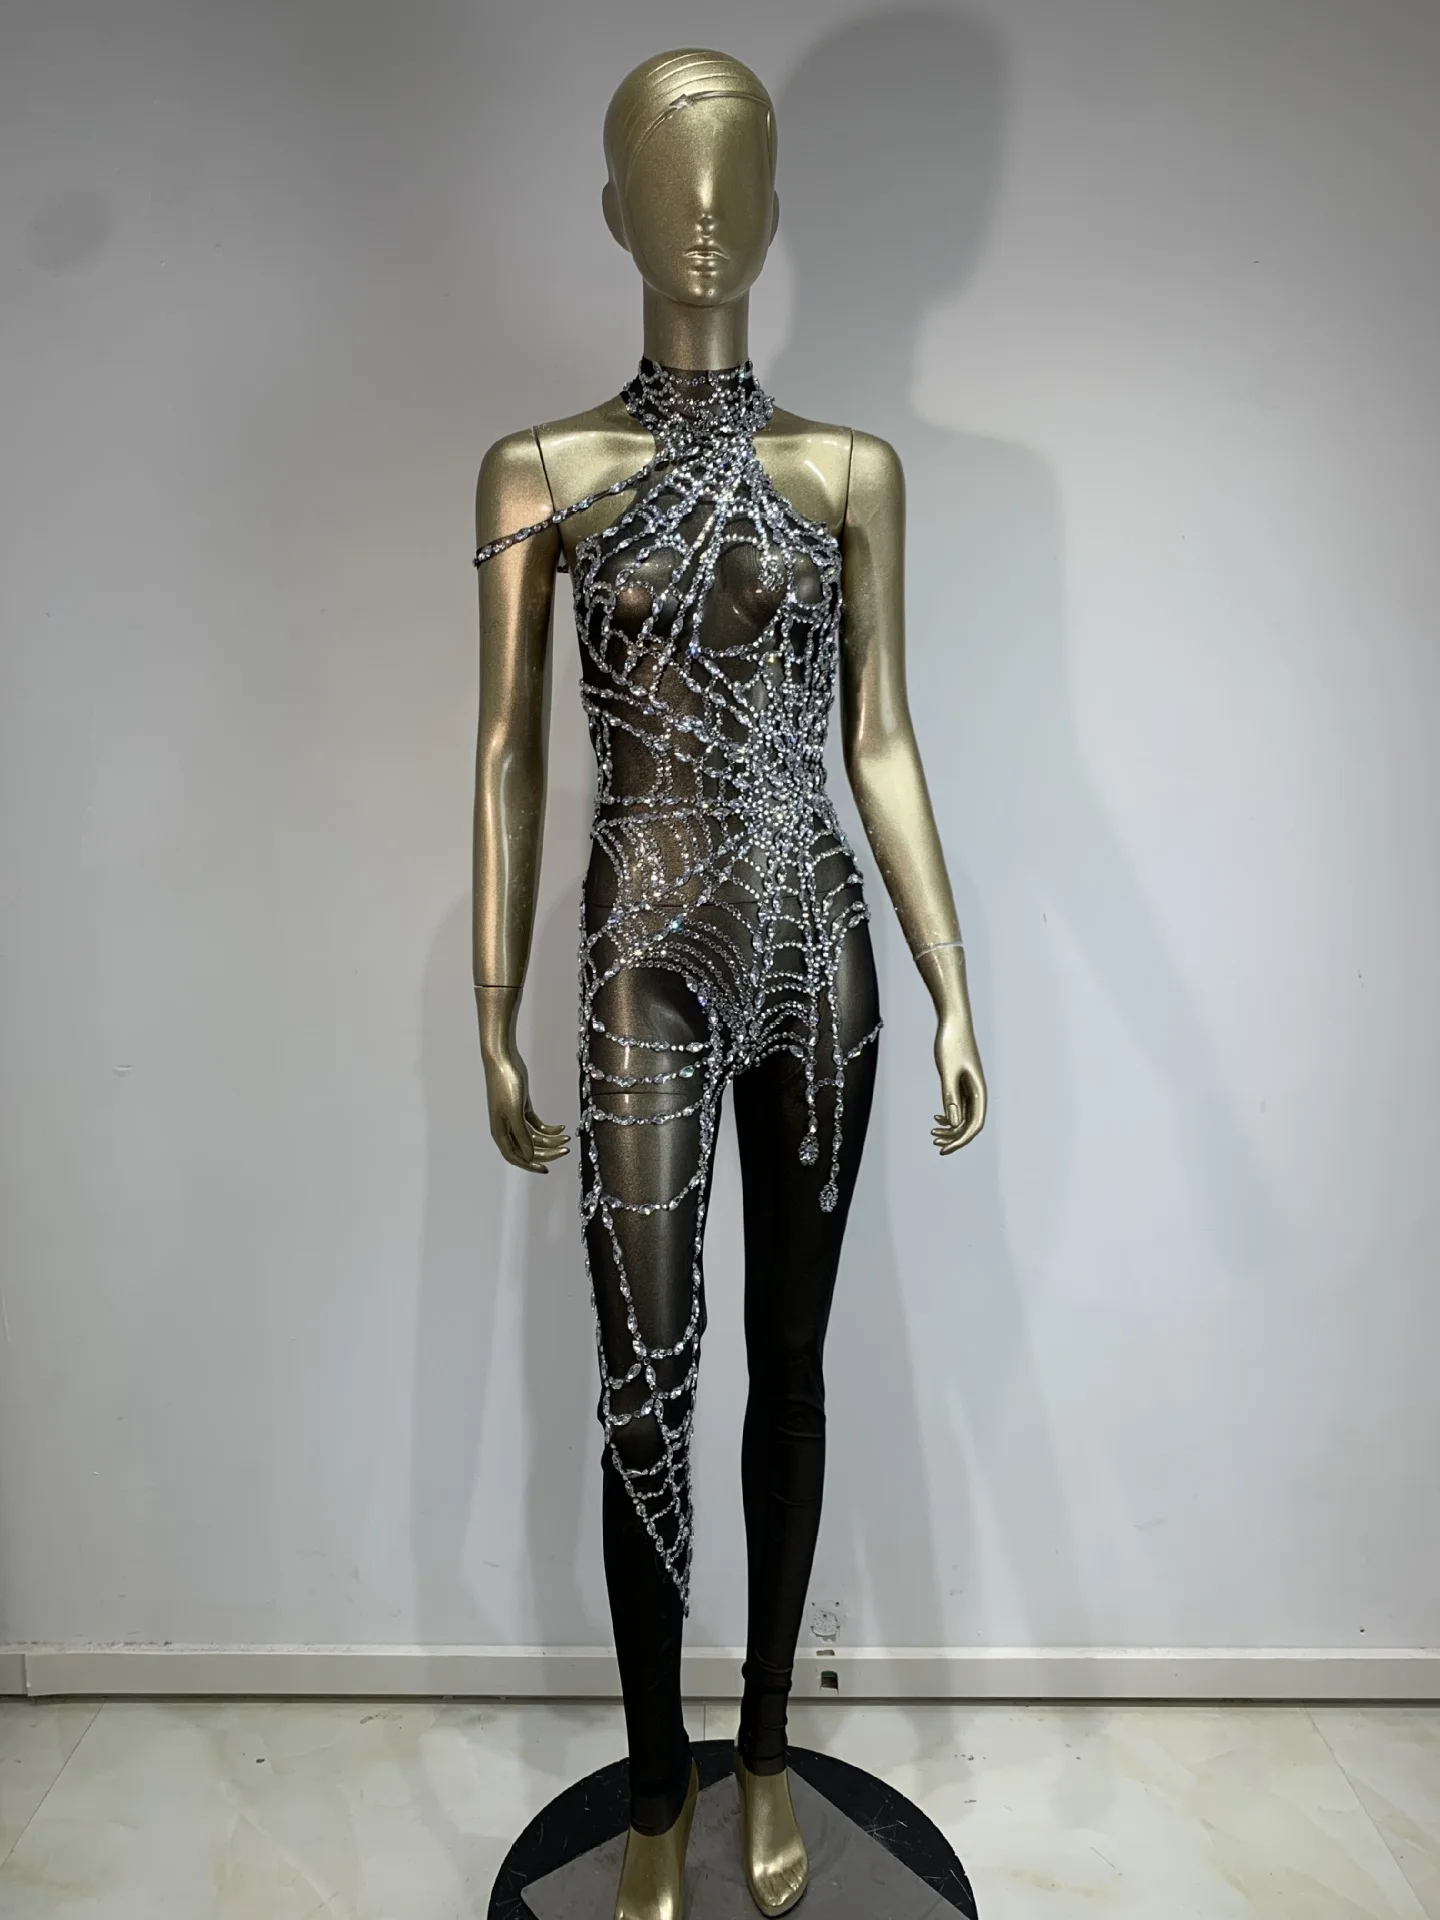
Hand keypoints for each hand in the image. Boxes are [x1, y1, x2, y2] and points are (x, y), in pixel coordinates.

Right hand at [484, 1047, 570, 1172]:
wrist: (503, 1060)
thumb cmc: (505, 1085)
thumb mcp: (515, 1112)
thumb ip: (522, 1136)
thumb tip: (529, 1156)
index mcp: (500, 1132)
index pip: (515, 1157)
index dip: (530, 1165)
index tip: (546, 1169)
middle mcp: (507, 1128)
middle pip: (528, 1148)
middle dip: (547, 1152)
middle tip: (565, 1150)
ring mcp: (515, 1118)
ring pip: (534, 1137)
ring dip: (551, 1139)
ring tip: (566, 1138)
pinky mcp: (523, 1108)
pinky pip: (536, 1125)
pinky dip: (549, 1128)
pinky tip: (561, 1127)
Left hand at [931, 1010, 985, 1154]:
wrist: (953, 1021)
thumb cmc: (951, 1043)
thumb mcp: (948, 1071)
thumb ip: (950, 1096)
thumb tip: (953, 1123)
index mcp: (979, 1091)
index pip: (975, 1125)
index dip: (961, 1140)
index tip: (945, 1149)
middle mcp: (977, 1092)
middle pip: (970, 1124)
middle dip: (954, 1137)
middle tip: (935, 1144)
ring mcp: (970, 1087)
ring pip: (964, 1116)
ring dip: (950, 1128)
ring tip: (933, 1133)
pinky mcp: (962, 1082)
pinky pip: (959, 1105)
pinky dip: (949, 1115)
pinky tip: (936, 1117)